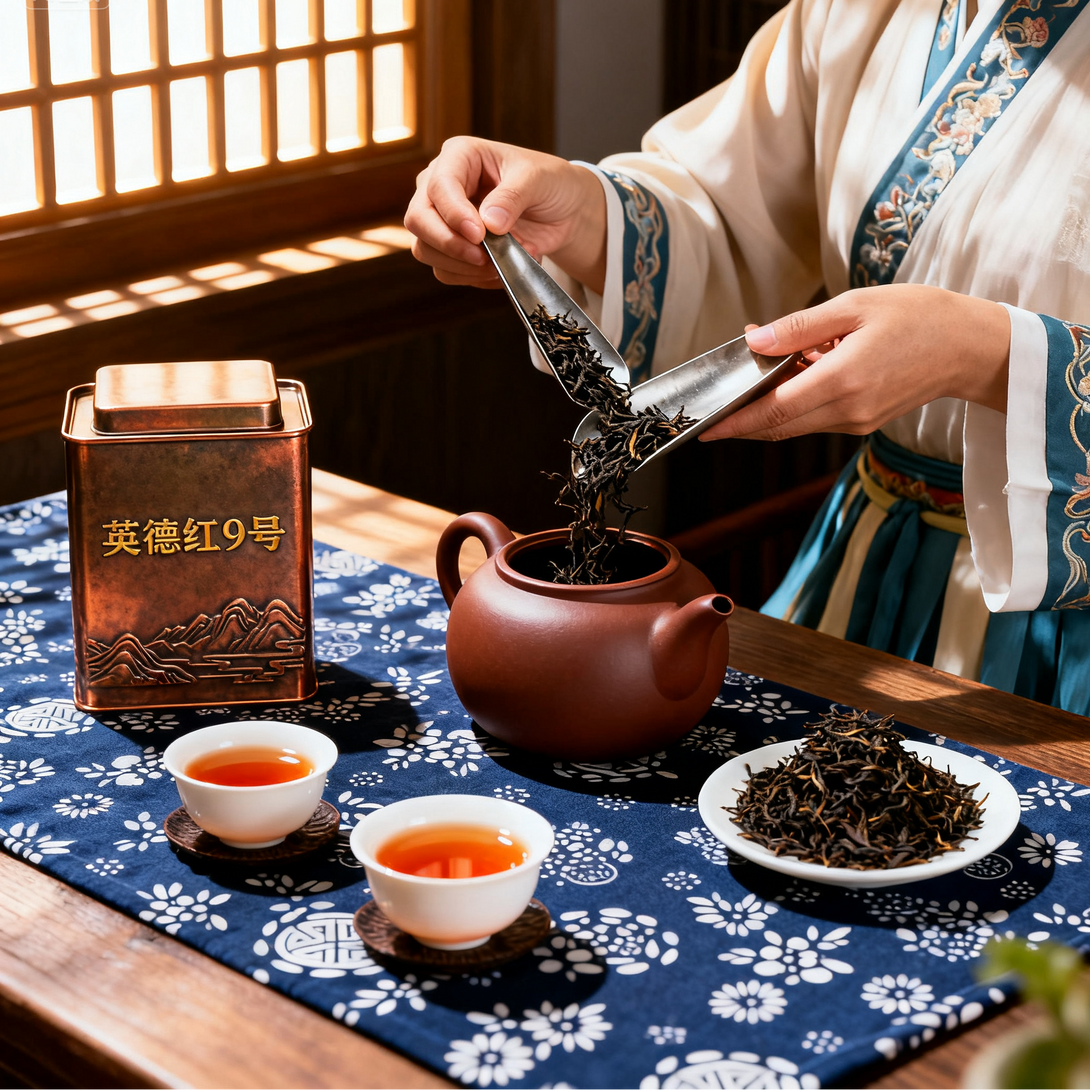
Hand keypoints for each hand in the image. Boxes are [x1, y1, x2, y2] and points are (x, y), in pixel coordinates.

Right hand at [404, 136, 607, 291]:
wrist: (562, 212)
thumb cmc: (549, 183)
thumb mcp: (539, 179)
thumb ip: (513, 196)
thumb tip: (489, 223)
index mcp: (459, 156)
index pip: (438, 186)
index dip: (454, 214)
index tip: (479, 235)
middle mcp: (441, 186)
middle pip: (418, 220)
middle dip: (449, 244)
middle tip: (483, 257)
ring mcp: (442, 219)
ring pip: (425, 250)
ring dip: (463, 266)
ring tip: (502, 263)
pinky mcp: (452, 248)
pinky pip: (446, 271)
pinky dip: (472, 278)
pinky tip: (499, 271)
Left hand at [701, 285, 1010, 441]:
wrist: (969, 347)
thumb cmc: (918, 316)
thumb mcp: (854, 306)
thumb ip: (799, 327)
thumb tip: (754, 341)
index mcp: (843, 379)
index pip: (773, 410)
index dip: (734, 421)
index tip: (703, 428)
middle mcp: (847, 410)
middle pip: (777, 426)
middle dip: (740, 423)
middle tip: (709, 414)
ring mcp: (856, 422)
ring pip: (793, 426)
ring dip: (765, 412)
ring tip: (744, 387)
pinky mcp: (862, 423)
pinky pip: (814, 420)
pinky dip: (792, 407)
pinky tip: (785, 382)